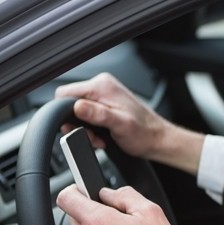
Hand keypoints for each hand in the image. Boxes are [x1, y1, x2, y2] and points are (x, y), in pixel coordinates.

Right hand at [55, 73, 204, 174]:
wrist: (158, 139)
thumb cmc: (144, 133)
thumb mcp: (119, 125)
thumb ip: (98, 114)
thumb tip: (77, 106)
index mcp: (102, 86)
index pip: (64, 93)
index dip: (64, 113)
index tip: (77, 128)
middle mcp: (102, 86)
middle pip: (69, 103)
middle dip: (77, 124)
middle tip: (93, 137)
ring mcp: (104, 94)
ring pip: (77, 111)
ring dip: (85, 128)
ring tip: (99, 138)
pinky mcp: (105, 104)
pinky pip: (87, 114)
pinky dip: (91, 127)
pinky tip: (102, 135)